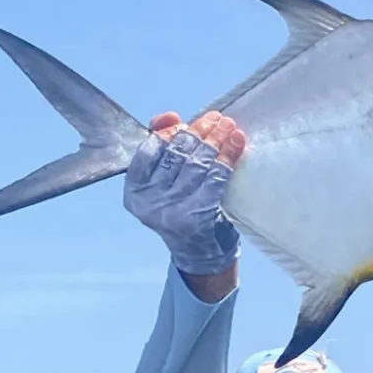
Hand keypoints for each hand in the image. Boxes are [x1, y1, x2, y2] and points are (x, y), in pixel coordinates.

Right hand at [123, 110, 247, 275]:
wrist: (198, 254)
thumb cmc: (181, 211)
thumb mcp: (163, 183)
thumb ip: (162, 150)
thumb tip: (169, 118)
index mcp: (134, 191)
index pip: (148, 151)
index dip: (168, 132)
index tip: (186, 123)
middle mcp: (148, 202)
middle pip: (175, 154)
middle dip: (198, 132)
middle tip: (217, 119)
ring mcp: (171, 210)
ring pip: (196, 163)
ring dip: (216, 139)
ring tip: (229, 125)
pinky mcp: (196, 215)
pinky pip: (215, 177)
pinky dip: (228, 156)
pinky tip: (237, 142)